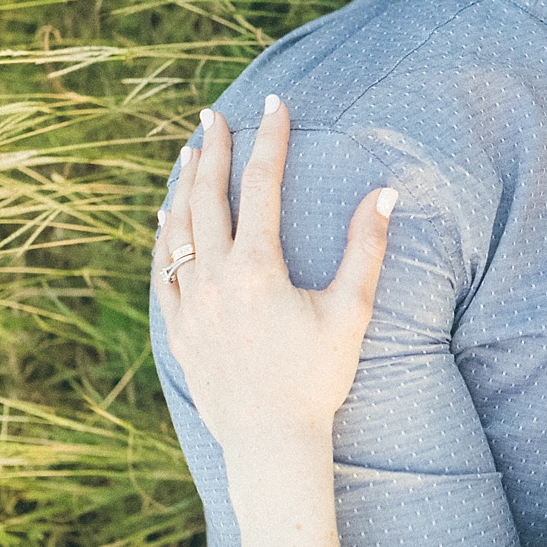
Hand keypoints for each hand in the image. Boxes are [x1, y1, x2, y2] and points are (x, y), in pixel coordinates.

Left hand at [153, 94, 395, 459]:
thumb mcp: (351, 311)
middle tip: (216, 114)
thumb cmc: (317, 377)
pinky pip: (161, 267)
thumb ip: (368, 247)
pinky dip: (164, 234)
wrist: (270, 442)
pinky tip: (167, 216)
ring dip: (184, 185)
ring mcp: (189, 304)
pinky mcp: (177, 327)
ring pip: (176, 228)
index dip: (269, 140)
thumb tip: (385, 192)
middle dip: (215, 149)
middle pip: (208, 196)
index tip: (274, 105)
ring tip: (192, 152)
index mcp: (258, 268)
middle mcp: (215, 279)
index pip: (262, 186)